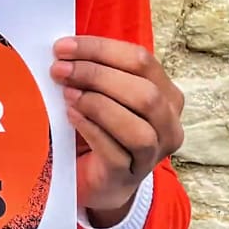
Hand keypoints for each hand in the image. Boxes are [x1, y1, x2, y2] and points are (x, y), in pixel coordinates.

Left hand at [50, 36, 184, 227]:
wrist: (99, 181)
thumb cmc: (100, 131)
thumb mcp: (102, 97)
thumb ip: (94, 74)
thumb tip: (64, 52)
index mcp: (165, 94)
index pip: (141, 61)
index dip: (100, 50)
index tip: (62, 47)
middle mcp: (168, 123)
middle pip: (143, 91)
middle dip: (97, 75)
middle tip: (60, 70)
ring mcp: (153, 152)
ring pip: (138, 124)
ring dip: (98, 104)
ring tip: (67, 94)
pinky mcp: (129, 175)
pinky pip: (116, 151)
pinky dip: (92, 129)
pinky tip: (71, 117)